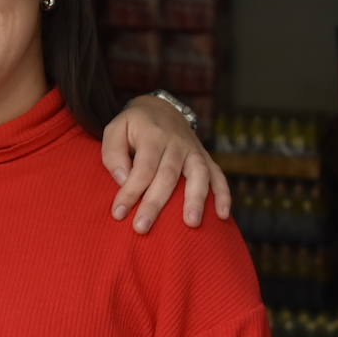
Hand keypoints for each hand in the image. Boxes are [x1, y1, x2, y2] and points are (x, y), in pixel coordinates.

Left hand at [101, 94, 230, 233]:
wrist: (161, 108)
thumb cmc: (133, 127)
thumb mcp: (114, 130)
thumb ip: (113, 154)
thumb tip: (124, 180)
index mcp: (152, 136)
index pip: (142, 168)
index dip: (131, 192)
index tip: (118, 213)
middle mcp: (176, 143)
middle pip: (167, 176)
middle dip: (155, 203)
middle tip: (142, 228)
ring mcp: (194, 150)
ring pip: (198, 175)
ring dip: (196, 200)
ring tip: (191, 224)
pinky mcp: (205, 157)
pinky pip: (218, 175)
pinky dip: (223, 195)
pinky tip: (222, 216)